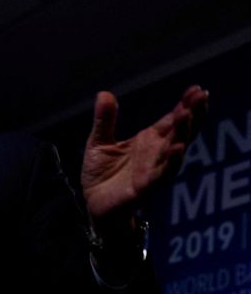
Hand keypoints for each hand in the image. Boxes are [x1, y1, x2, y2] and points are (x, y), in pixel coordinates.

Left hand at [81, 85, 208, 224]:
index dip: (185, 105)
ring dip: (183, 134)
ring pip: (174, 151)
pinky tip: (178, 149)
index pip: (171, 120)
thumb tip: (104, 93)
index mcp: (148, 141)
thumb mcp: (99, 142)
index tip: (197, 89)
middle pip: (180, 132)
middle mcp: (156, 154)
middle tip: (201, 97)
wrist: (93, 203)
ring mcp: (153, 170)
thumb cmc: (102, 173)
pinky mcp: (145, 188)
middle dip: (192, 115)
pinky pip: (161, 175)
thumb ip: (104, 120)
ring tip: (188, 116)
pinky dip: (171, 163)